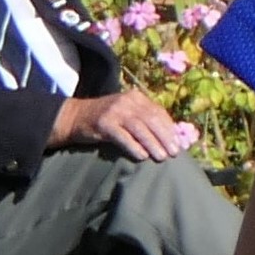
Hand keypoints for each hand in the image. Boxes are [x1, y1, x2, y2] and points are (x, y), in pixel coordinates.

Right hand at [54, 88, 196, 161]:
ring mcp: (114, 111)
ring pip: (139, 128)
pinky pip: (123, 136)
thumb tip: (172, 138)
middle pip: (152, 119)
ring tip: (161, 157)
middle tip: (173, 153)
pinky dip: (134, 147)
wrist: (75, 117)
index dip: (170, 129)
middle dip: (165, 137)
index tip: (179, 144)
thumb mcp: (127, 113)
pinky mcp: (103, 123)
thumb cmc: (107, 120)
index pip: (158, 112)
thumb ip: (146, 121)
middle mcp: (126, 101)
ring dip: (153, 144)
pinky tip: (142, 156)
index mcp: (136, 98)